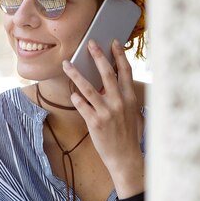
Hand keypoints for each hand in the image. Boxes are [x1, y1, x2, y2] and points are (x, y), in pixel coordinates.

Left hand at [62, 39, 142, 177]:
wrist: (125, 158)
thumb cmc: (128, 135)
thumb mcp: (132, 114)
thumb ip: (125, 98)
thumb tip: (113, 83)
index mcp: (130, 98)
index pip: (125, 71)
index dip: (119, 55)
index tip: (113, 42)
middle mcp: (119, 102)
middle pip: (107, 74)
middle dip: (98, 56)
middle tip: (90, 44)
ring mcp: (106, 112)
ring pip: (88, 88)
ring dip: (76, 74)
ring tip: (67, 64)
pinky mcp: (95, 123)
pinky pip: (82, 106)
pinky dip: (77, 98)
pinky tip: (73, 93)